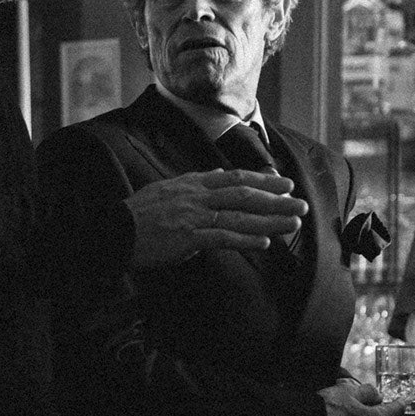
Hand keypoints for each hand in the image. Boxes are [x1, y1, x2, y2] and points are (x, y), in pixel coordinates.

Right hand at [127, 169, 307, 267]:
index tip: (285, 184)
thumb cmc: (139, 214)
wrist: (113, 232)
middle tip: (301, 204)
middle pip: (244, 195)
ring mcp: (194, 216)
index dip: (263, 181)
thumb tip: (218, 173)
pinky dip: (245, 239)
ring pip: (240, 216)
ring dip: (269, 220)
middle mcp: (197, 196)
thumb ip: (196, 182)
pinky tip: (264, 242)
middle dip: (276, 200)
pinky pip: (222, 237)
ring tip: (293, 224)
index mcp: (193, 183)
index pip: (235, 178)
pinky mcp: (188, 237)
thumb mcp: (167, 189)